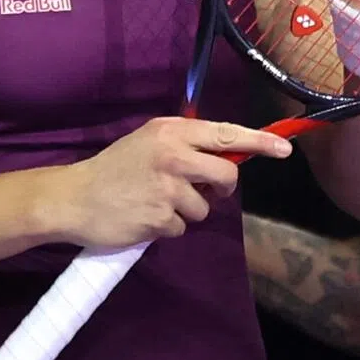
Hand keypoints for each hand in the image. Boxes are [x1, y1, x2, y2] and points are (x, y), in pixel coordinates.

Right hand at [63, 118, 291, 248]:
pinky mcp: (158, 218)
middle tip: (204, 189)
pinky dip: (167, 227)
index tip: (285, 149)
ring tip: (156, 202)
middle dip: (221, 187)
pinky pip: (181, 228)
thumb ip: (185, 145)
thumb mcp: (150, 142)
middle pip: (226, 174)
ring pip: (205, 207)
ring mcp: (167, 188)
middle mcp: (172, 155)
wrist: (74, 197)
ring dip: (186, 211)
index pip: (226, 134)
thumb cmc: (116, 167)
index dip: (259, 142)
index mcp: (171, 131)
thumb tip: (226, 157)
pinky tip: (144, 217)